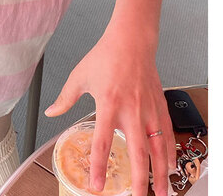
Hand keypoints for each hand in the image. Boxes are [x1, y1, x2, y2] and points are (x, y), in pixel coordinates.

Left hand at [44, 23, 174, 195]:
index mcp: (108, 104)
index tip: (97, 187)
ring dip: (161, 172)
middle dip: (138, 180)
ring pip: (158, 147)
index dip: (100, 167)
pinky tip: (171, 165)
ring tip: (162, 192)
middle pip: (137, 152)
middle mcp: (131, 110)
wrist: (130, 41)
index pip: (102, 142)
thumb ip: (65, 98)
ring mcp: (148, 109)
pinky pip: (167, 133)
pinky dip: (171, 151)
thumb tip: (51, 112)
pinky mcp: (159, 105)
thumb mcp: (79, 76)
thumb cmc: (105, 56)